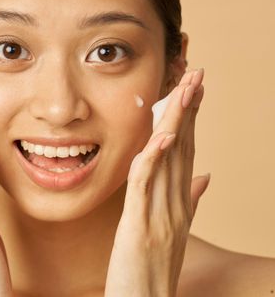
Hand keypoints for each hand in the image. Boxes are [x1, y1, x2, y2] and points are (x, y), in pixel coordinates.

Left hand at [105, 68, 209, 296]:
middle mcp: (177, 207)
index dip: (192, 119)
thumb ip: (188, 202)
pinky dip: (153, 159)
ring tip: (185, 89)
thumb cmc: (152, 271)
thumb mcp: (173, 233)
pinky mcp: (140, 229)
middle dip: (190, 109)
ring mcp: (162, 217)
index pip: (188, 153)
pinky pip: (146, 187)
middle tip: (196, 74)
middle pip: (184, 148)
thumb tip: (206, 178)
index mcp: (181, 205)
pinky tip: (160, 136)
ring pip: (170, 160)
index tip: (195, 90)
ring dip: (177, 122)